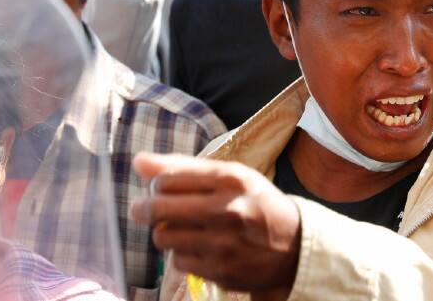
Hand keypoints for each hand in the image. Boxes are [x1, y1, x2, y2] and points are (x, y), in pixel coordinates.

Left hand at [129, 153, 301, 292]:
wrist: (294, 246)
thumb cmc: (256, 204)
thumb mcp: (230, 176)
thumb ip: (184, 168)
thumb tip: (138, 161)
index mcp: (230, 180)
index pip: (167, 179)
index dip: (156, 184)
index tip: (160, 189)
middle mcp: (227, 210)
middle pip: (158, 208)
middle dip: (144, 209)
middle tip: (143, 210)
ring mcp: (223, 243)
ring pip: (163, 237)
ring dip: (166, 233)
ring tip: (181, 229)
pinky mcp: (220, 270)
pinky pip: (178, 261)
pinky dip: (183, 254)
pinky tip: (200, 247)